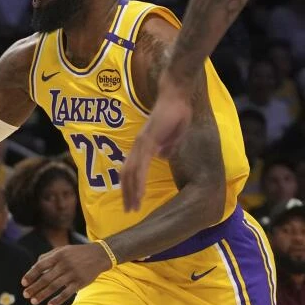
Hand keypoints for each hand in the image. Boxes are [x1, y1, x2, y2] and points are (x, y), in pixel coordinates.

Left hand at [22, 243, 113, 304]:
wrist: (99, 255)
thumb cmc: (77, 253)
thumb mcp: (62, 250)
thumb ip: (47, 257)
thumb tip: (33, 267)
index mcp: (58, 255)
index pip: (40, 266)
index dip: (31, 275)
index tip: (23, 283)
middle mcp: (65, 264)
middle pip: (46, 278)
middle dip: (34, 287)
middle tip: (25, 294)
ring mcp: (73, 274)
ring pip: (54, 287)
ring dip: (42, 295)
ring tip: (33, 301)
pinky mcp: (80, 282)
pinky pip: (67, 293)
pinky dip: (58, 300)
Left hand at [123, 73, 193, 211]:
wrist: (176, 94)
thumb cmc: (176, 112)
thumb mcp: (173, 136)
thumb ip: (167, 147)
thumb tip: (163, 156)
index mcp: (144, 147)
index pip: (133, 171)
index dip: (131, 187)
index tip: (132, 202)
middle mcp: (139, 146)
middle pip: (127, 175)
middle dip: (127, 194)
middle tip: (128, 211)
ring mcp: (142, 144)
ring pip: (132, 173)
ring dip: (131, 192)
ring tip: (132, 207)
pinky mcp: (148, 141)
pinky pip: (141, 165)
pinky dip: (138, 181)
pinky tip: (139, 193)